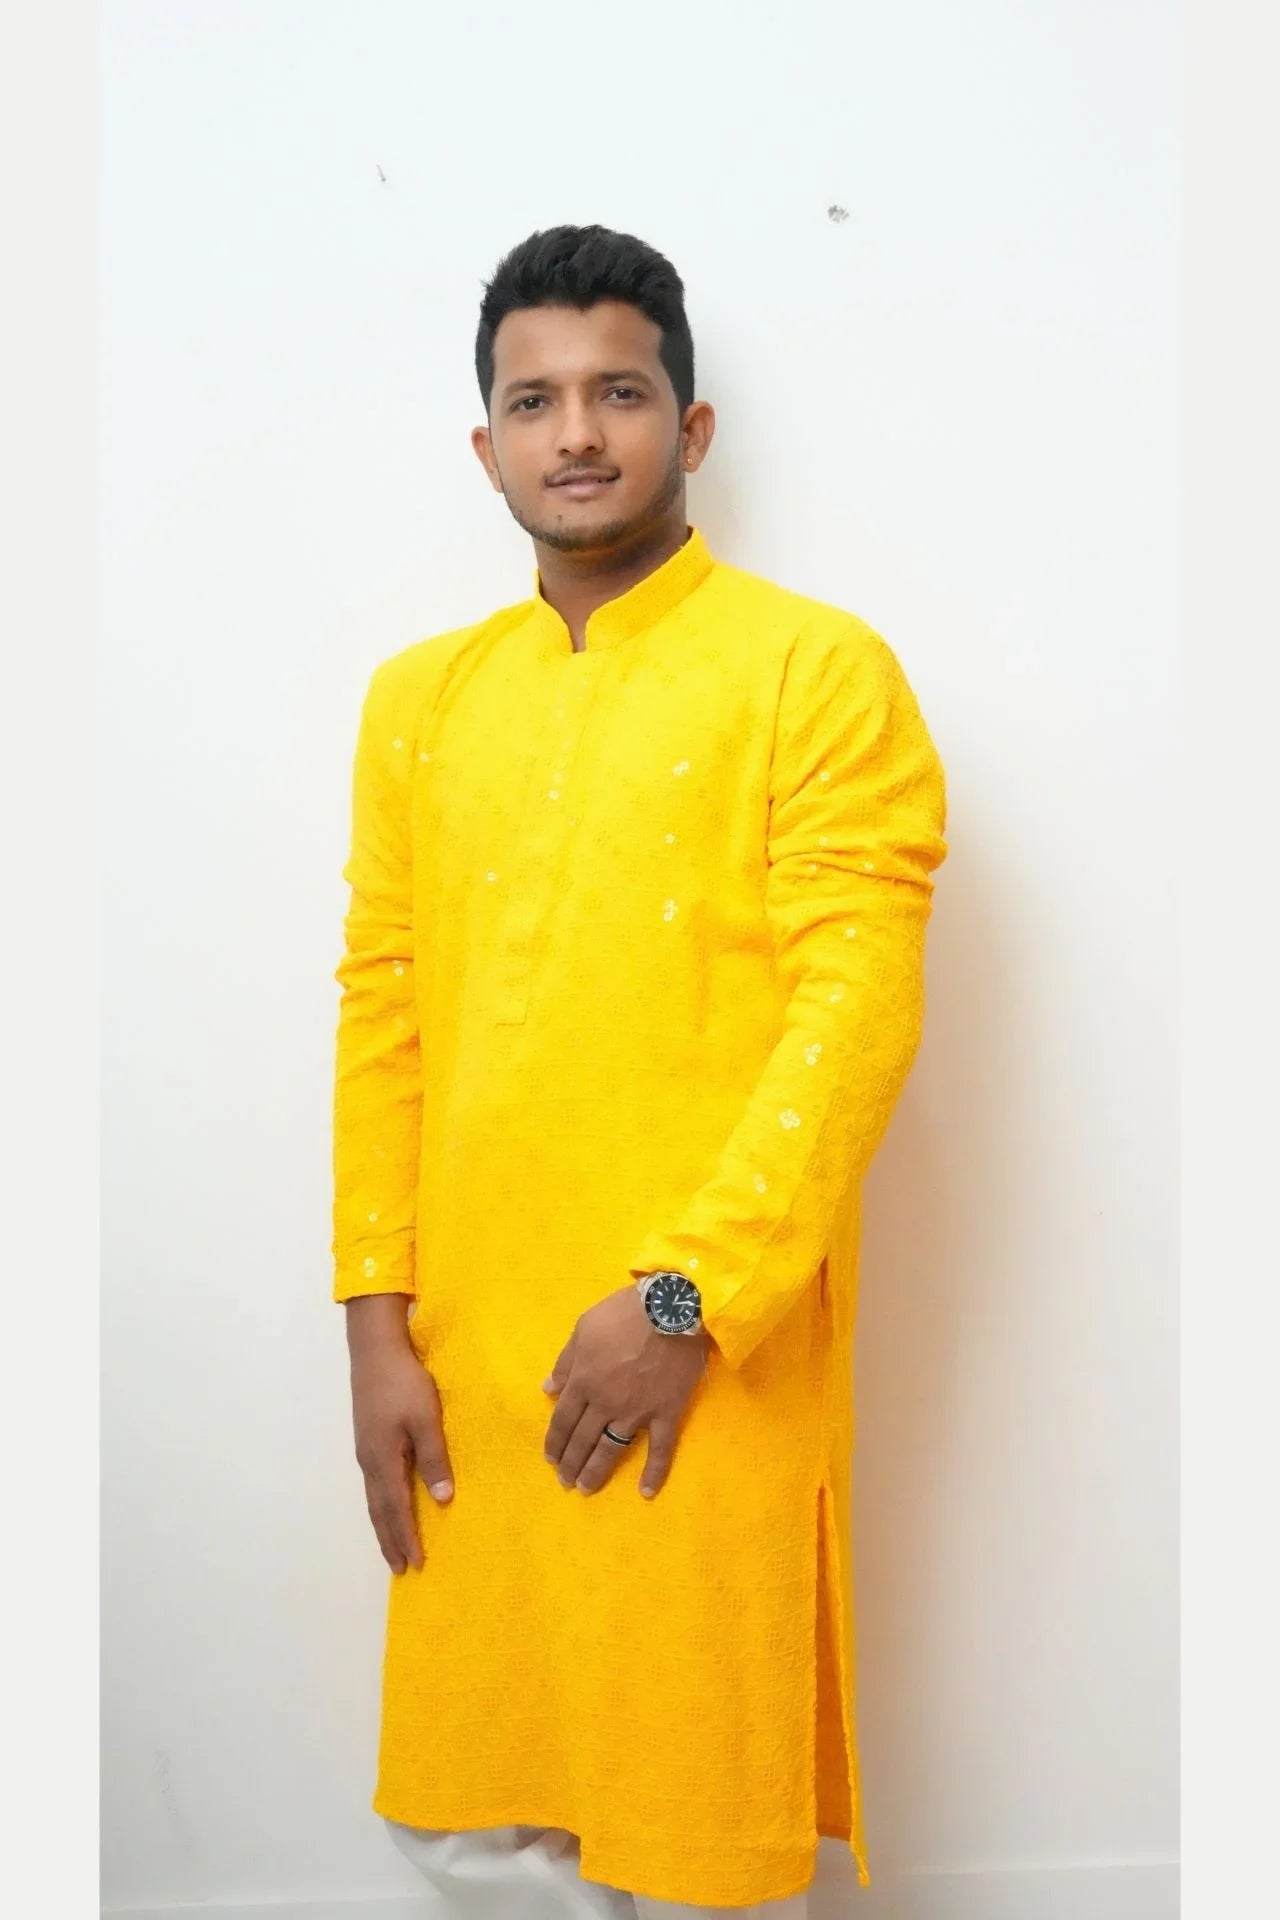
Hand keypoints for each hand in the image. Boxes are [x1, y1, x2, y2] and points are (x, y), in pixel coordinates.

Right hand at [348, 1301, 453, 1573]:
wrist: (375, 1351)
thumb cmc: (404, 1384)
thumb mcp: (426, 1419)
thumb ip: (434, 1458)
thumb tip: (442, 1499)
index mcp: (384, 1460)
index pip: (396, 1509)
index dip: (406, 1537)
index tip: (416, 1563)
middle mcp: (370, 1462)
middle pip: (379, 1511)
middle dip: (390, 1541)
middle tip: (400, 1569)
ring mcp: (365, 1451)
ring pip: (373, 1499)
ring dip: (383, 1526)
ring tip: (392, 1548)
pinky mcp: (367, 1440)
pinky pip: (373, 1485)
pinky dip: (381, 1506)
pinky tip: (388, 1505)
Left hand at [542, 1286, 706, 1498]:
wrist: (670, 1309)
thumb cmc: (623, 1313)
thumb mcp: (583, 1328)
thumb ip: (565, 1361)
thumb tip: (548, 1388)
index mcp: (583, 1381)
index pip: (563, 1419)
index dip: (555, 1441)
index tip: (550, 1458)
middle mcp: (605, 1403)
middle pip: (583, 1439)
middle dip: (570, 1462)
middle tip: (564, 1482)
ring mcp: (636, 1412)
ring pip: (611, 1449)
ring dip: (596, 1471)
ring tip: (586, 1488)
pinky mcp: (666, 1413)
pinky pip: (660, 1447)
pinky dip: (654, 1471)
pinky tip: (646, 1492)